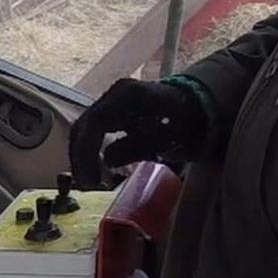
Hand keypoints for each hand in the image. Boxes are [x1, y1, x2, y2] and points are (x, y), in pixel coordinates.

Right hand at [68, 77, 207, 187]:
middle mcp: (116, 92)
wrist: (196, 104)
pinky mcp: (112, 108)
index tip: (91, 179)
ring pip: (85, 127)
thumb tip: (107, 159)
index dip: (87, 152)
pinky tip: (93, 169)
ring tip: (90, 181)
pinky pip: (93, 128)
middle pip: (85, 125)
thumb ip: (137, 147)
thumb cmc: (185, 121)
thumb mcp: (166, 138)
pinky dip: (90, 149)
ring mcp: (112, 98)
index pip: (95, 122)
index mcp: (130, 95)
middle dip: (81, 157)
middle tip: (87, 185)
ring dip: (82, 155)